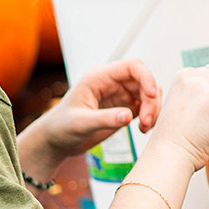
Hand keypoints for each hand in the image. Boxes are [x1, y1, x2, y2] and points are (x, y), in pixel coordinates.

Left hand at [32, 58, 160, 163]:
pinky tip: (143, 129)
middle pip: (144, 81)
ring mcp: (119, 95)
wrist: (55, 141)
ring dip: (153, 109)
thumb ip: (104, 119)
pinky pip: (146, 107)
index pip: (131, 67)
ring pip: (148, 94)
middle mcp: (112, 83)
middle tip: (147, 122)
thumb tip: (128, 116)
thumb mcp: (80, 123)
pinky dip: (150, 117)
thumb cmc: (61, 127)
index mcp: (99, 77)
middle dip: (151, 100)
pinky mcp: (124, 109)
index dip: (146, 77)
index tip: (153, 95)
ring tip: (145, 128)